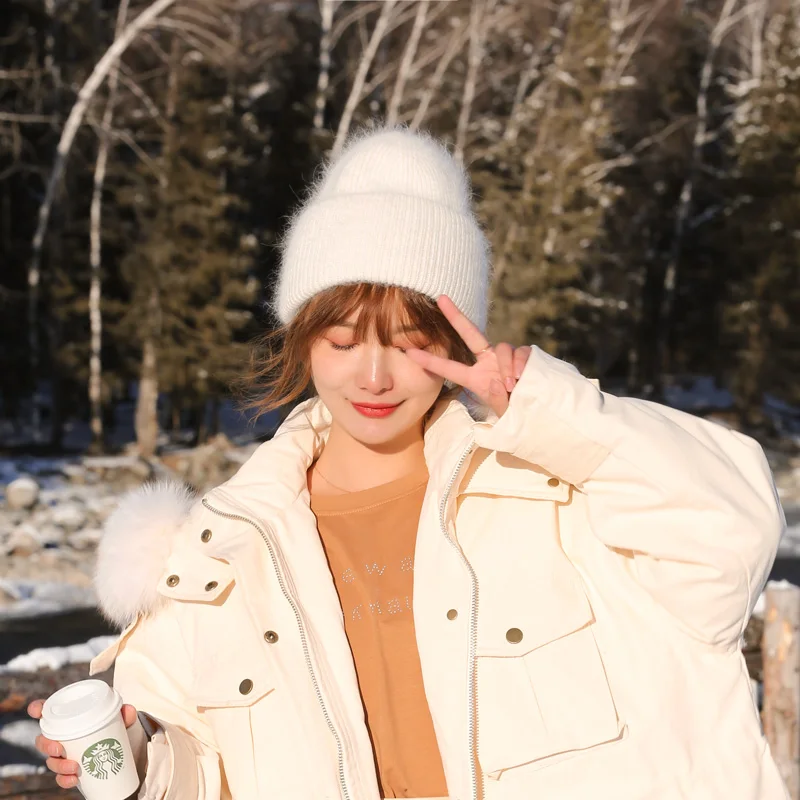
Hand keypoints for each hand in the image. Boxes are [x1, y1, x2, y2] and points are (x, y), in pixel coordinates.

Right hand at [28, 698, 137, 789]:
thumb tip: (128, 710)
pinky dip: (65, 780)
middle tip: (60, 750)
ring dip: (58, 765)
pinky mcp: (69, 769)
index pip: (48, 710)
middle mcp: (62, 736)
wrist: (121, 748)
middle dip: (46, 746)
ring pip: (51, 760)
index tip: (37, 710)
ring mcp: (64, 754)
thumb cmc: (115, 726)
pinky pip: (60, 777)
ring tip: (74, 767)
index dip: (38, 708)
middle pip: (43, 740)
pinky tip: (74, 780)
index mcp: (71, 717)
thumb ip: (126, 713)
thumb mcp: (122, 719)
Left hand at [406, 295, 530, 416]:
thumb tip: (496, 382)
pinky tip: (522, 379)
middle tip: (440, 298)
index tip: (408, 352)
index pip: (449, 368)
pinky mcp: (525, 355)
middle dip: (455, 316)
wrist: (543, 414)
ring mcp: (506, 358)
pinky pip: (520, 353)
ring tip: (510, 385)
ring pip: (502, 348)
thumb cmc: (518, 415)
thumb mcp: (503, 414)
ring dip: (505, 366)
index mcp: (476, 378)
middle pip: (470, 334)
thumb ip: (497, 401)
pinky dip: (519, 365)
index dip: (430, 361)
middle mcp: (489, 362)